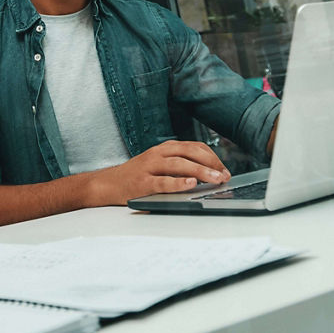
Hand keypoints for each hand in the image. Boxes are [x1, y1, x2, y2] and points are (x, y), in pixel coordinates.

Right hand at [87, 140, 230, 205]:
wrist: (108, 184)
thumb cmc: (138, 176)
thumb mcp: (159, 164)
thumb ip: (180, 165)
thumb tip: (209, 175)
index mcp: (165, 148)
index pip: (195, 147)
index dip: (213, 158)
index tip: (224, 170)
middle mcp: (158, 154)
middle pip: (190, 152)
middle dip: (211, 163)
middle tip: (225, 175)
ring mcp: (150, 167)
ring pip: (180, 165)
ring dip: (201, 172)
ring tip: (216, 179)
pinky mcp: (143, 183)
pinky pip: (164, 182)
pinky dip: (179, 183)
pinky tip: (191, 185)